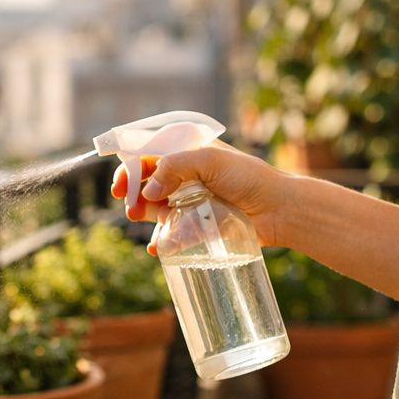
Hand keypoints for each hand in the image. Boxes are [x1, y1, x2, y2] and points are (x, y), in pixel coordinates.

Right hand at [109, 143, 291, 250]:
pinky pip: (171, 232)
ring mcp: (189, 200)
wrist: (278, 210)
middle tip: (130, 206)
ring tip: (139, 219)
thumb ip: (175, 167)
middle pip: (145, 181)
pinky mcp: (197, 224)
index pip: (148, 153)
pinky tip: (159, 247)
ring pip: (154, 207)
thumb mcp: (210, 162)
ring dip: (143, 214)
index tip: (120, 186)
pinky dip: (162, 240)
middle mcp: (185, 174)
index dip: (129, 167)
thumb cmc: (249, 179)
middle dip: (132, 193)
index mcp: (187, 151)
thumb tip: (148, 190)